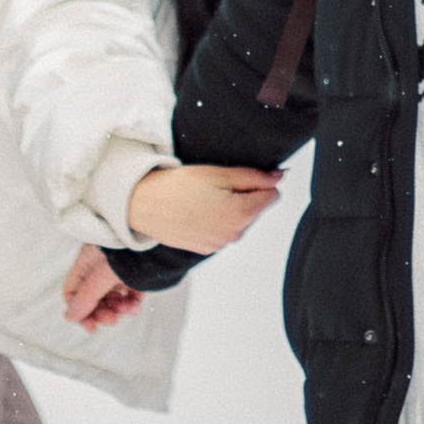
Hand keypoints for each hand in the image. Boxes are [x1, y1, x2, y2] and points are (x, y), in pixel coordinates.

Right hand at [62, 243, 144, 330]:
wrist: (160, 234)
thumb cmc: (131, 247)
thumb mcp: (105, 273)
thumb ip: (87, 296)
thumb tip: (70, 316)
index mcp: (87, 261)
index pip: (73, 292)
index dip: (80, 311)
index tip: (91, 326)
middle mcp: (100, 267)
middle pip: (93, 298)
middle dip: (102, 312)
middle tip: (112, 319)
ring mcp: (118, 271)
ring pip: (112, 299)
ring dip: (118, 309)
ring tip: (127, 310)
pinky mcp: (136, 275)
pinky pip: (130, 296)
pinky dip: (131, 304)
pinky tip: (135, 306)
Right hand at [125, 160, 281, 252]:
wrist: (143, 205)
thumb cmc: (178, 186)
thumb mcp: (219, 173)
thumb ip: (254, 176)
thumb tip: (280, 177)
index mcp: (241, 214)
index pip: (272, 195)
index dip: (259, 182)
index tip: (239, 176)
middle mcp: (234, 235)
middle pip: (255, 209)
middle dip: (244, 195)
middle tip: (215, 186)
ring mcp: (219, 245)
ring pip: (238, 221)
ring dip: (229, 209)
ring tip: (203, 199)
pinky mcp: (205, 249)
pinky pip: (222, 232)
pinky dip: (215, 221)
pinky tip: (197, 211)